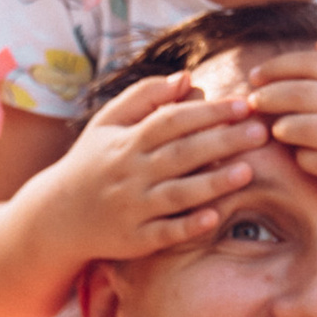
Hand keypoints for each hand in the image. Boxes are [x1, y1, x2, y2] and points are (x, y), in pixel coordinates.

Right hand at [42, 70, 268, 259]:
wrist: (55, 216)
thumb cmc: (91, 162)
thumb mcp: (107, 123)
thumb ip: (144, 97)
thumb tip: (186, 77)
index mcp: (127, 141)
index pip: (173, 120)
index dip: (209, 111)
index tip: (244, 104)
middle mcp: (131, 172)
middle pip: (182, 153)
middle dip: (222, 141)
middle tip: (260, 131)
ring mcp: (132, 207)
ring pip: (177, 193)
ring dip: (212, 183)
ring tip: (248, 171)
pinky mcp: (134, 239)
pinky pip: (164, 233)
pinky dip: (187, 226)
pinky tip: (213, 218)